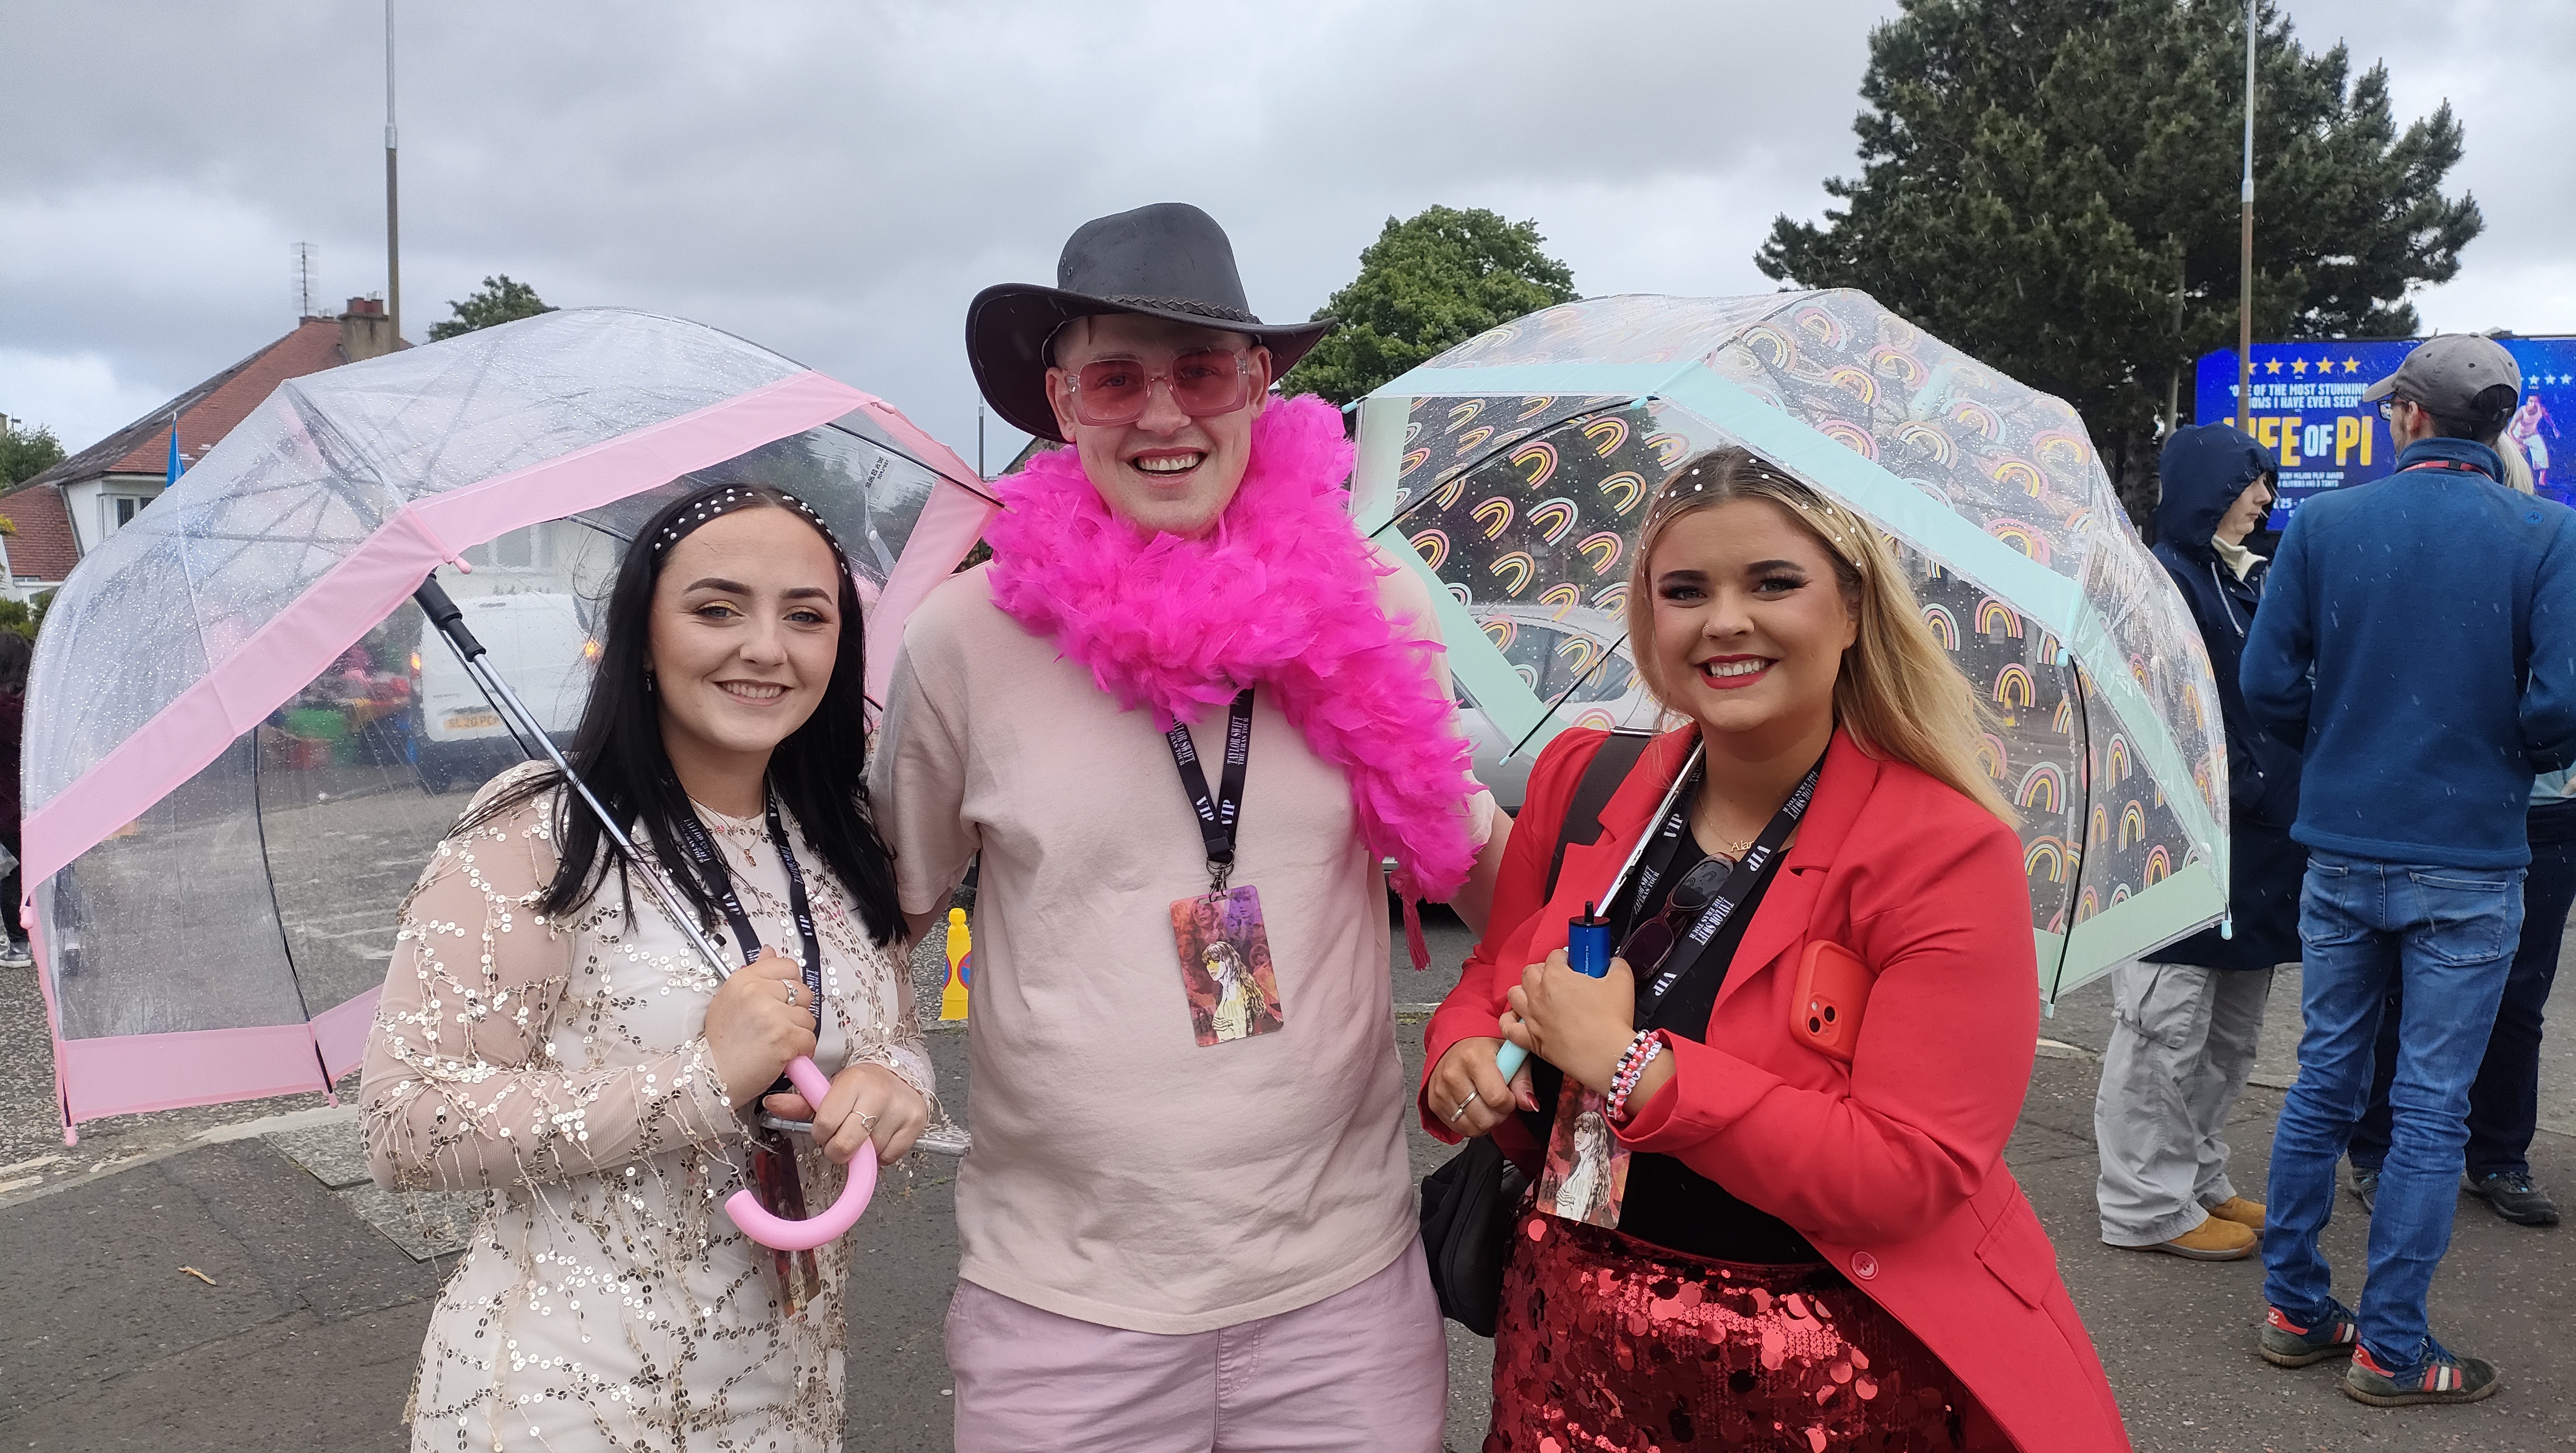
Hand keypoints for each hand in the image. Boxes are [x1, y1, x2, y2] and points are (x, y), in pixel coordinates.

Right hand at [702, 949, 817, 1110]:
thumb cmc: (720, 1045)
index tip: (783, 998)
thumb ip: (754, 974)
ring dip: (797, 1033)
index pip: (786, 966)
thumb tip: (769, 951)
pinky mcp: (785, 1037)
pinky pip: (810, 1039)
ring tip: (774, 1043)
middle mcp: (757, 993)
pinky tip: (782, 1056)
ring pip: (808, 1018)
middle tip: (775, 1027)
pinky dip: (801, 1051)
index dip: (790, 984)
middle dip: (795, 1011)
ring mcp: (773, 1014)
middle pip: (802, 992)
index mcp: (743, 980)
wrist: (712, 1077)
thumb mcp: (729, 1000)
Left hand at [764, 1062, 929, 1165]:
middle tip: (841, 1138)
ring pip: (869, 1153)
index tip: (826, 1128)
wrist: (899, 1074)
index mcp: (853, 1081)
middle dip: (839, 1149)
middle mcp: (879, 1093)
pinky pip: (890, 1157)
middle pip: (847, 1144)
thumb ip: (800, 1102)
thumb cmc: (859, 1086)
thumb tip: (771, 1104)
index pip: (825, 1124)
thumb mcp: (829, 1090)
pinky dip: (882, 1154)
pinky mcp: (916, 1122)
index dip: (822, 1133)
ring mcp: (900, 1108)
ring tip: (863, 1131)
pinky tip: (880, 1135)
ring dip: (862, 1151)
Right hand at [1426, 1037, 1534, 1138]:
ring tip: (1487, 1105)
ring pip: (1471, 1127)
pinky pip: (1459, 1128)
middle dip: (1498, 1115)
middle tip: (1498, 1102)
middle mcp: (1453, 1073)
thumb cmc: (1485, 1051)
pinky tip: (1474, 1109)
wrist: (1457, 1047)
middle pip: (1484, 1118)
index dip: (1509, 1103)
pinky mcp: (1434, 1102)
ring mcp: (1440, 1089)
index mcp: (1474, 1057)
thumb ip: (1523, 1081)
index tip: (1509, 1096)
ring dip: (1485, 1122)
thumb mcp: (1511, 1057)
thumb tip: (1529, 1104)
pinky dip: (1471, 1124)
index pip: (1497, 1098)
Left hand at [1503, 948, 1637, 1094]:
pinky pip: (1508, 1027)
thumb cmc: (1612, 1019)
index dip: (1566, 959)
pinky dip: (1510, 1021)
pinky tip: (1520, 1018)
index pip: (1555, 956)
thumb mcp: (1622, 981)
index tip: (1575, 966)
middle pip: (1531, 972)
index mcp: (1556, 976)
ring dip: (1525, 991)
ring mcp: (1532, 1018)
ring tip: (1541, 996)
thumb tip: (1611, 962)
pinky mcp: (1531, 1040)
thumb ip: (1615, 964)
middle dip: (1544, 971)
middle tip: (1561, 980)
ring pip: (1514, 994)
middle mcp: (1538, 994)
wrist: (1607, 1057)